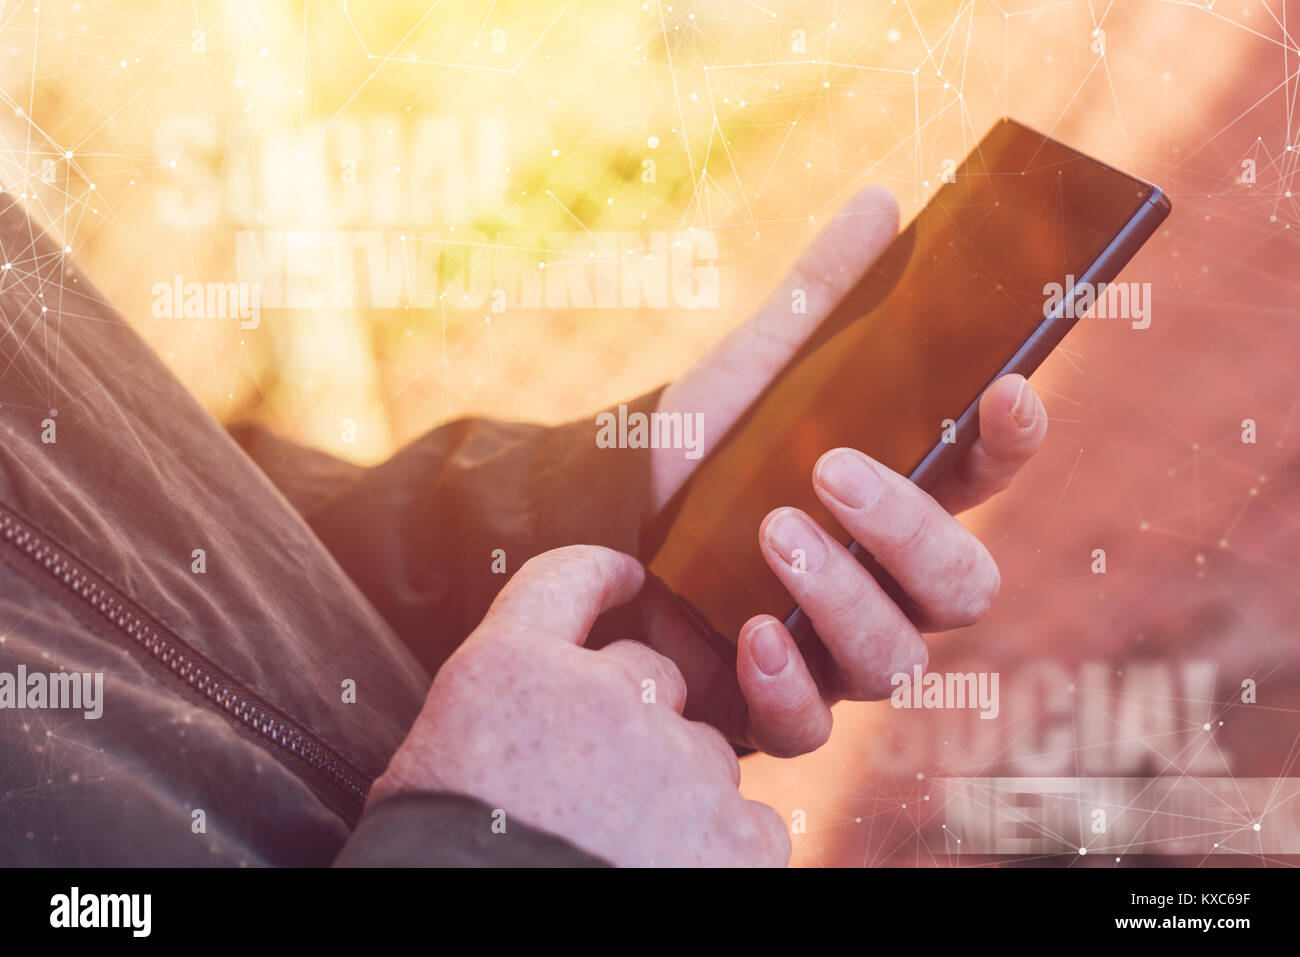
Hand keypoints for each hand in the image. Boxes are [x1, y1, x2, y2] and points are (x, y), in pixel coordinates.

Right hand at [370, 545, 789, 866]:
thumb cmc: (438, 861)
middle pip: (652, 676)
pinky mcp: (734, 836)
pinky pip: (750, 823)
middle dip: (638, 719)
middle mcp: (604, 694)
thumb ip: (489, 711)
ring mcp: (677, 762)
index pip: (566, 580)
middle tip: (602, 785)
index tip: (627, 575)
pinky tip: (674, 873)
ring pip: (705, 752)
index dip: (601, 575)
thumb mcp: (428, 768)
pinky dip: (724, 850)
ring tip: (632, 849)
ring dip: (681, 788)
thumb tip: (514, 714)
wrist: (470, 947)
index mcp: (514, 670)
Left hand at [642, 186, 1048, 755]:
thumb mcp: (743, 377)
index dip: (1011, 441)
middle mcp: (877, 584)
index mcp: (890, 500)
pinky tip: (746, 637)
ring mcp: (827, 655)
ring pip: (899, 660)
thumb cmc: (680, 459)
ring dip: (845, 598)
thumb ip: (815, 302)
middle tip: (832, 472)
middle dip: (910, 531)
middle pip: (962, 586)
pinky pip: (810, 730)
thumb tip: (882, 200)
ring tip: (773, 534)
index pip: (984, 479)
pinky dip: (787, 687)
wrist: (582, 533)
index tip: (1002, 388)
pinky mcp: (769, 711)